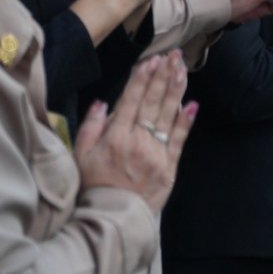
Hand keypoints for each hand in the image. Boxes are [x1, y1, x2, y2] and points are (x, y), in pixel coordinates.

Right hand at [74, 52, 195, 213]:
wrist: (110, 218)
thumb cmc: (92, 186)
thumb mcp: (80, 156)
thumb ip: (90, 127)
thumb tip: (102, 102)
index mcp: (115, 137)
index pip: (131, 100)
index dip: (142, 79)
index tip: (152, 61)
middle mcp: (137, 141)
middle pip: (152, 103)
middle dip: (163, 77)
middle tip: (172, 56)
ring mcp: (155, 153)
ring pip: (168, 116)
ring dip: (176, 91)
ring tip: (182, 70)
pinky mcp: (169, 167)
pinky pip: (178, 140)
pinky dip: (186, 122)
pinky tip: (192, 105)